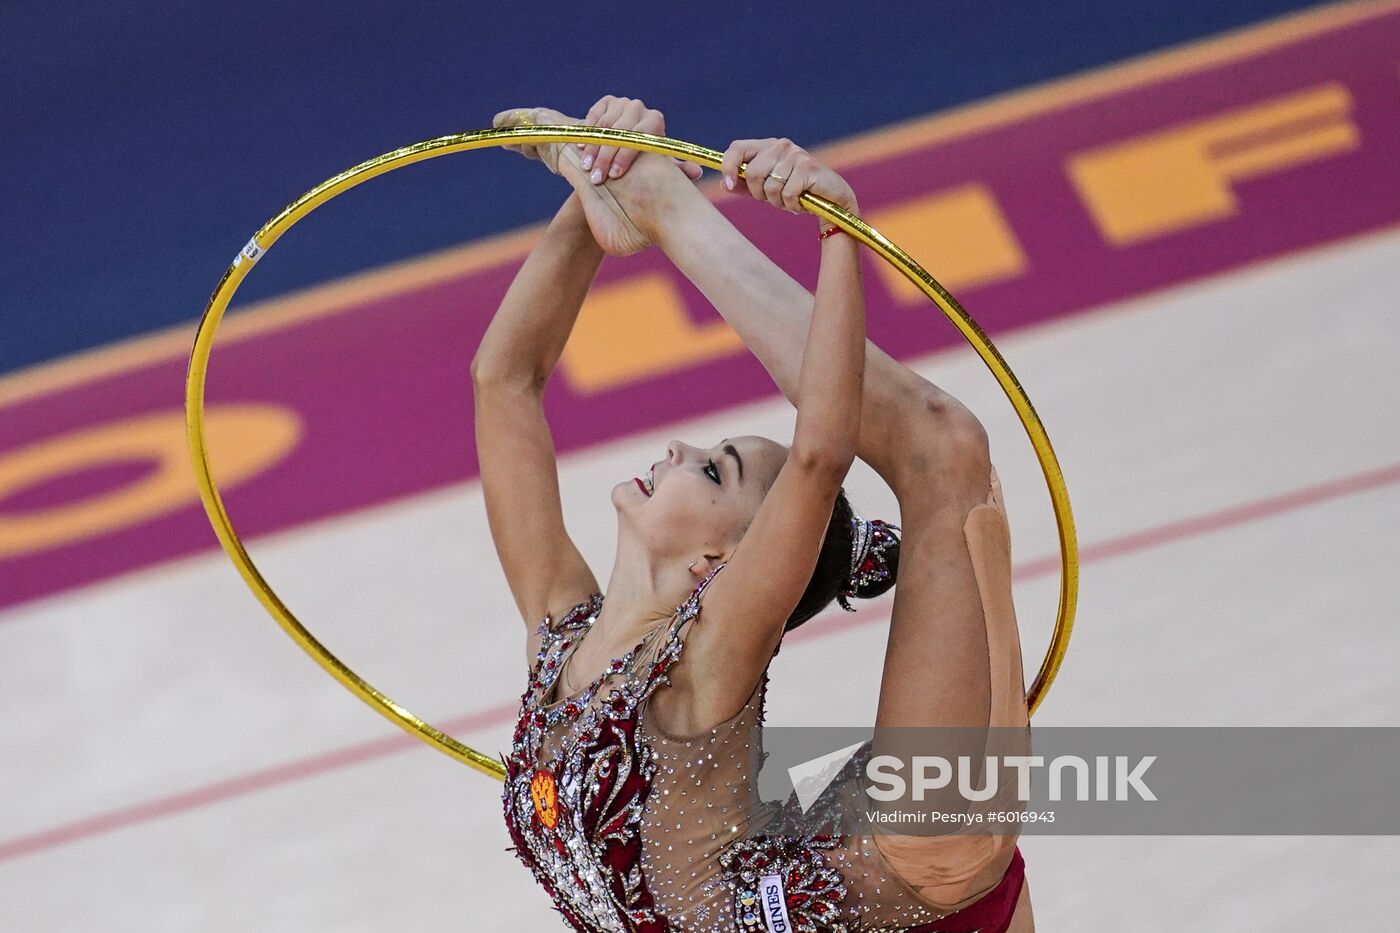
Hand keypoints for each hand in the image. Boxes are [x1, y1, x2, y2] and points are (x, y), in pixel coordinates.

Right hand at [576, 95, 703, 184]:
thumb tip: (698, 172)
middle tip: (596, 177)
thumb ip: (675, 169)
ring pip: (605, 126)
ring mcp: (622, 102)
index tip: (614, 176)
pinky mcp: (606, 101)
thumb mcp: (657, 166)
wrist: (619, 147)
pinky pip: (594, 115)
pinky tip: (580, 147)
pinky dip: (587, 131)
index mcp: (655, 121)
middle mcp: (640, 108)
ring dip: (593, 148)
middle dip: (606, 157)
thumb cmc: (641, 162)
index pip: (639, 137)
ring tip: (586, 167)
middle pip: (620, 132)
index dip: (625, 157)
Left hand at [720, 138, 857, 216]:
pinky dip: (792, 205)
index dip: (728, 166)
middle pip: (752, 173)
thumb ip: (746, 186)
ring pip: (770, 187)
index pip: (737, 148)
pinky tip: (801, 203)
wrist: (833, 199)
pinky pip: (787, 194)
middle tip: (774, 200)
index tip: (730, 185)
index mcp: (767, 147)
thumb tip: (724, 184)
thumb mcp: (767, 190)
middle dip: (759, 194)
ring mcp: (795, 155)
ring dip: (778, 203)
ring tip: (791, 201)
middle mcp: (781, 146)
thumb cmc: (798, 192)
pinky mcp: (807, 168)